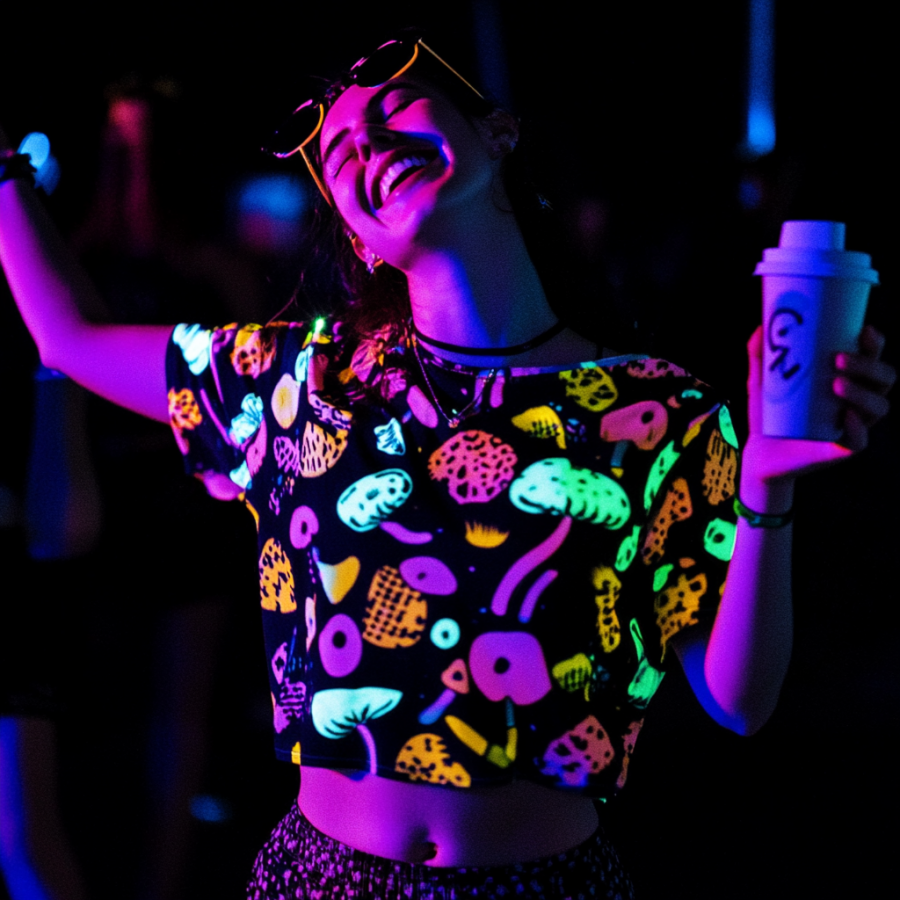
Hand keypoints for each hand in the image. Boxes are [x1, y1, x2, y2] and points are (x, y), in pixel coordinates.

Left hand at [741, 324, 893, 488]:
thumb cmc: (769, 412)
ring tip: (836, 384)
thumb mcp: (762, 381)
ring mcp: (852, 426)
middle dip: (868, 366)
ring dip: (863, 393)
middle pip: (883, 379)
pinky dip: (857, 428)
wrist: (760, 452)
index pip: (873, 358)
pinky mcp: (840, 450)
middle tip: (838, 359)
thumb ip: (760, 356)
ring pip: (877, 407)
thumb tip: (760, 327)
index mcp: (847, 379)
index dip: (875, 344)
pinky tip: (846, 416)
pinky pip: (859, 441)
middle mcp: (857, 401)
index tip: (864, 330)